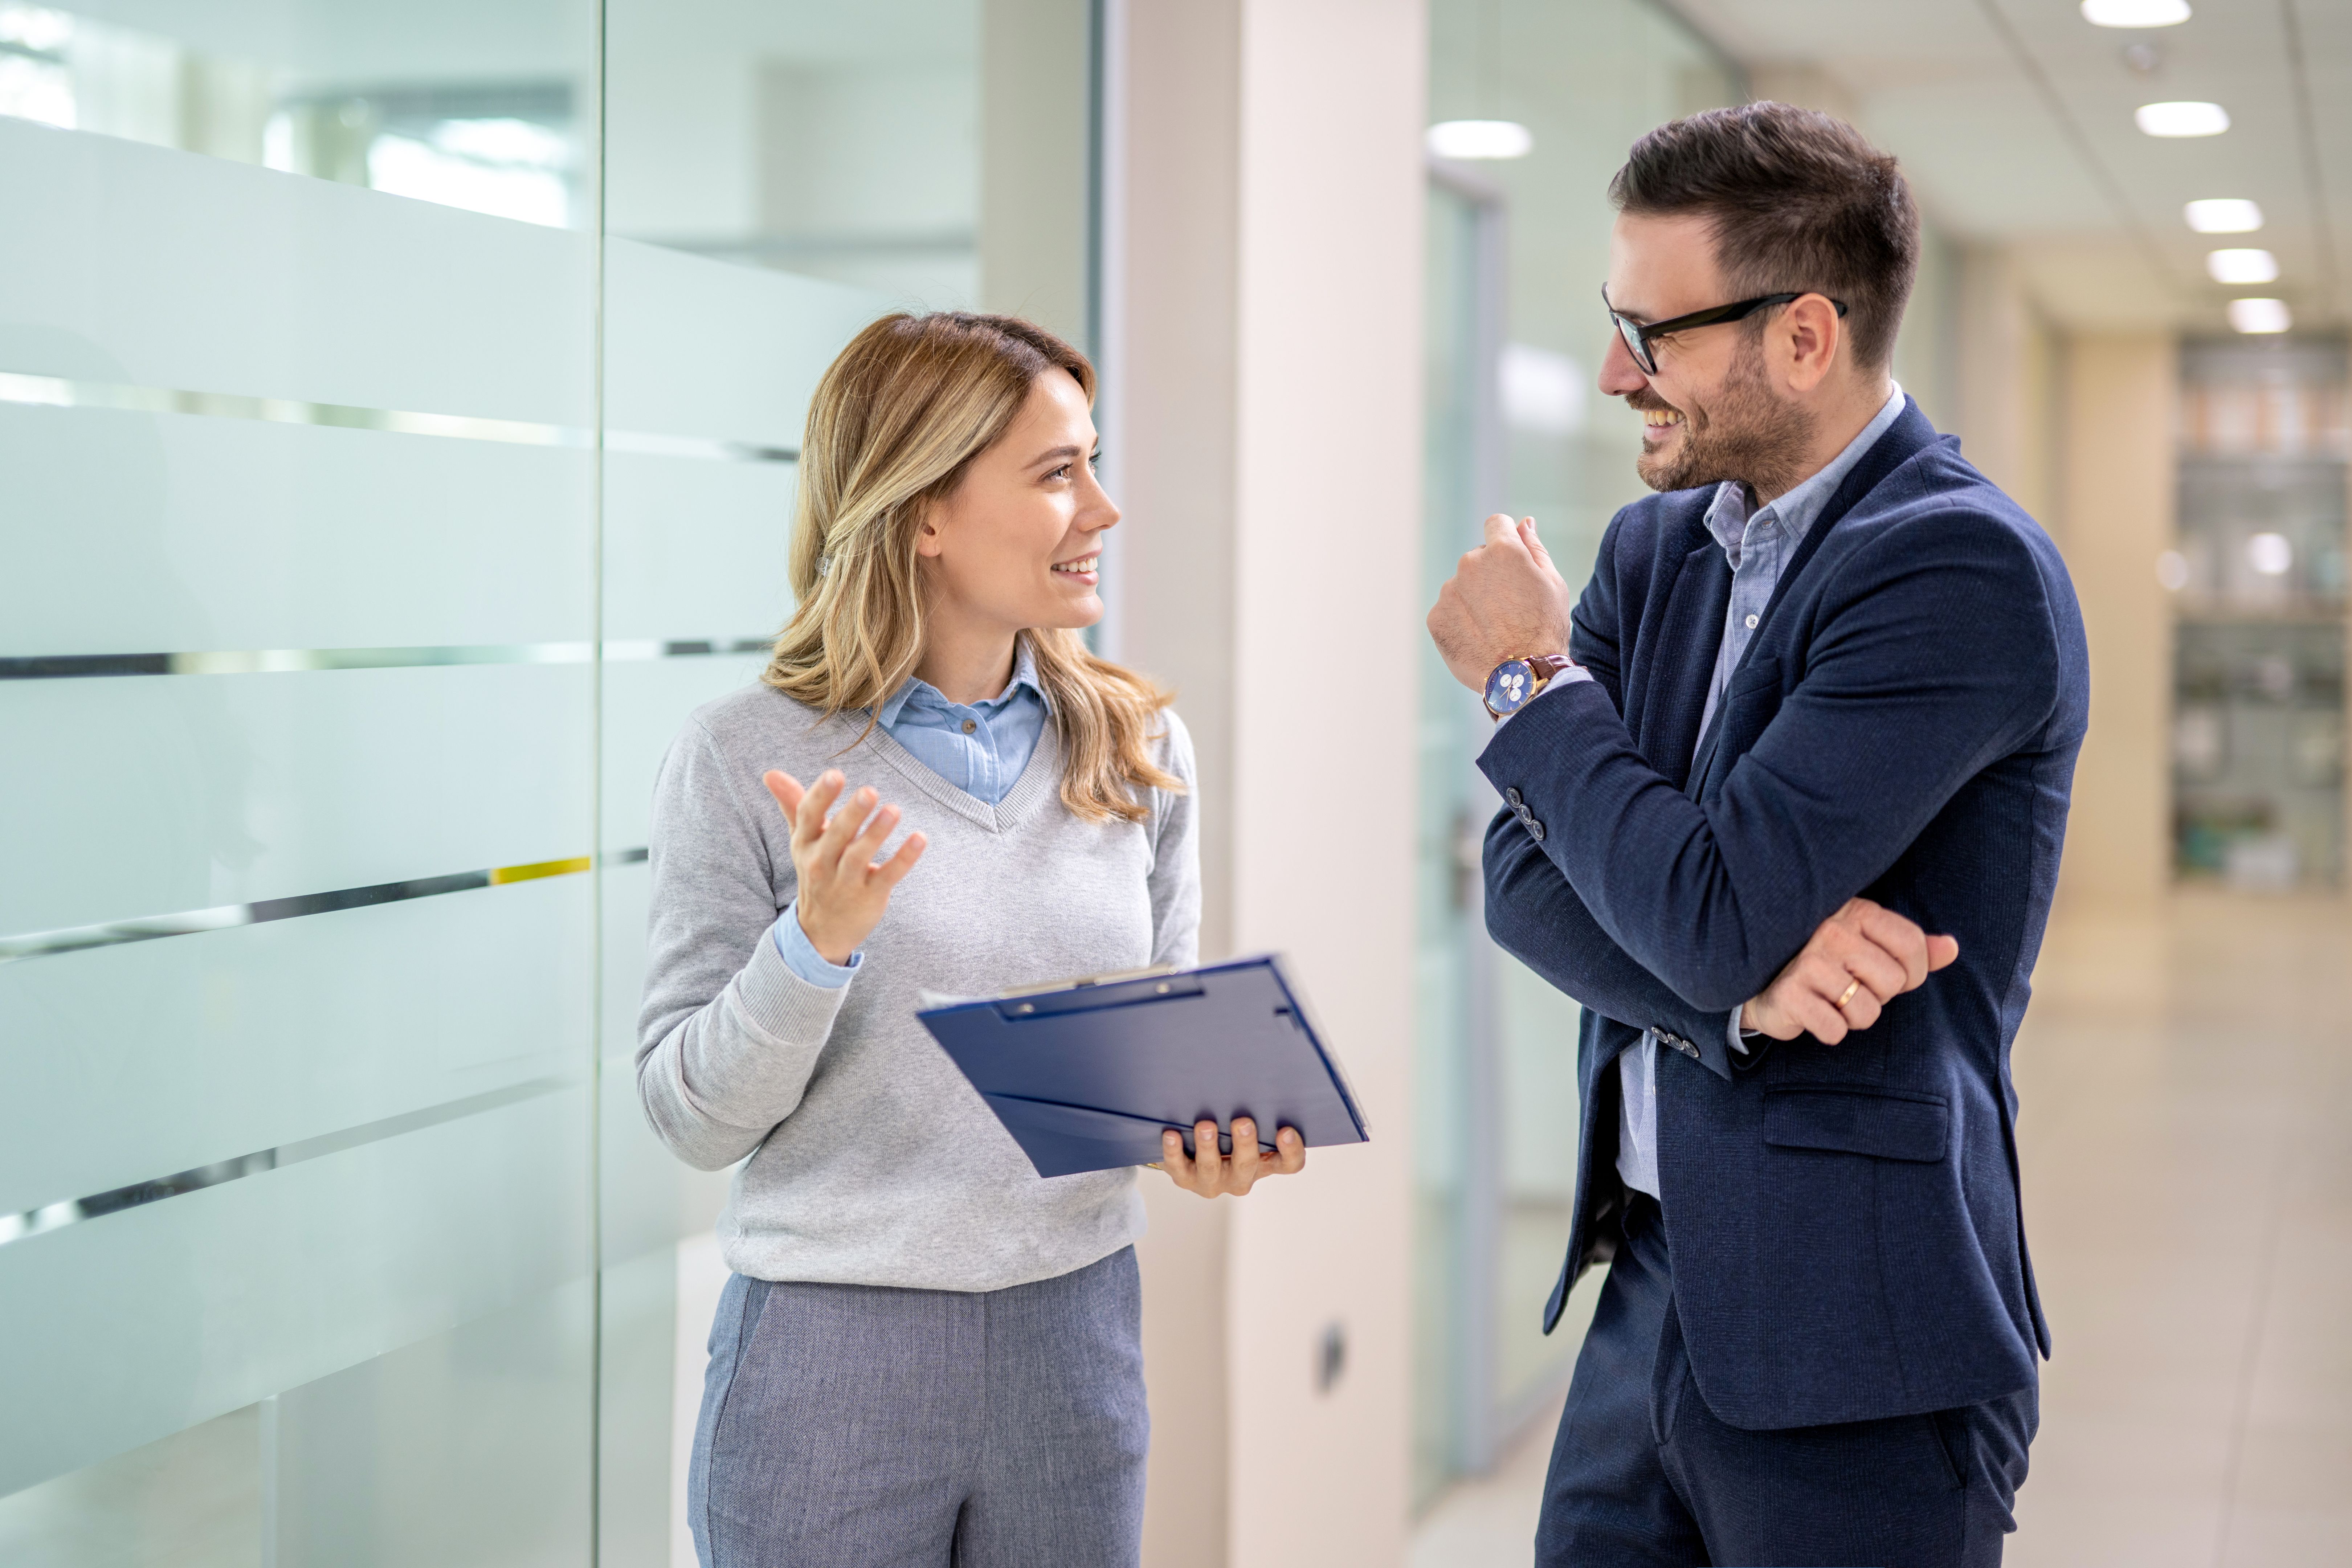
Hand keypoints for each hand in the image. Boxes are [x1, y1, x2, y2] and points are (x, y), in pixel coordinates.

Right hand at [762, 769, 927, 964]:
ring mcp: (846, 881)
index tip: (835, 774)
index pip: (808, 816)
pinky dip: (904, 858)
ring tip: (894, 810)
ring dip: (877, 833)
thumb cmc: (816, 871)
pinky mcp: (870, 895)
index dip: (821, 795)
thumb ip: (792, 804)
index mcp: (806, 844)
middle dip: (852, 814)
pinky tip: (919, 838)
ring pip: (859, 856)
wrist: (822, 930)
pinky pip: (888, 875)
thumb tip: (770, 772)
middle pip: (836, 835)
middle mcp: (821, 863)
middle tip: (869, 791)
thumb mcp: (802, 840)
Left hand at [1158, 1116, 1305, 1197]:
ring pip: (1211, 1167)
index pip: (1288, 1163)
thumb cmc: (1227, 1130)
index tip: (1285, 1130)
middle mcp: (1240, 1176)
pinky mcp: (1185, 1178)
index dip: (1291, 1151)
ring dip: (1208, 1146)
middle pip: (1247, 1165)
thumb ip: (1256, 1106)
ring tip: (1205, 1125)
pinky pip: (1178, 1167)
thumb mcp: (1246, 1123)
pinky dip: (1174, 1151)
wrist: (1190, 1152)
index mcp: (1264, 1162)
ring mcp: (1212, 1181)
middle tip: (1243, 1122)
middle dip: (1245, 1144)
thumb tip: (1255, 1068)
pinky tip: (1172, 1134)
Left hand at [1426, 515, 1574, 693]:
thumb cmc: (1545, 629)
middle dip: (1491, 575)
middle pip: (1478, 559)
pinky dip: (1459, 621)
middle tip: (1510, 608)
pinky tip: (1479, 639)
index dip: (1506, 540)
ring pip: (1461, 586)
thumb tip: (1524, 522)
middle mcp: (1470, 564)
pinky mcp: (1435, 617)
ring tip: (1495, 628)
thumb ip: (1534, 548)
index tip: (1513, 562)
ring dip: (1473, 599)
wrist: (1523, 677)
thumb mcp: (1552, 583)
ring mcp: (1449, 591)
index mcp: (1503, 550)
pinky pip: (1448, 611)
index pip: (1496, 524)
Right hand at [1740, 897, 1958, 1044]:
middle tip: (1848, 987)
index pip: (1913, 946)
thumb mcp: (1871, 947)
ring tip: (1830, 999)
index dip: (1912, 973)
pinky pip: (1836, 1030)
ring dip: (1853, 1017)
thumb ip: (1913, 949)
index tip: (1887, 975)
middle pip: (1893, 983)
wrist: (1764, 982)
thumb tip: (1952, 947)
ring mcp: (1809, 961)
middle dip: (1877, 995)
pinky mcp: (1790, 994)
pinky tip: (1813, 1012)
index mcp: (1856, 911)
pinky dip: (1829, 1030)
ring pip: (1867, 1012)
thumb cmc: (1828, 964)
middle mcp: (1832, 930)